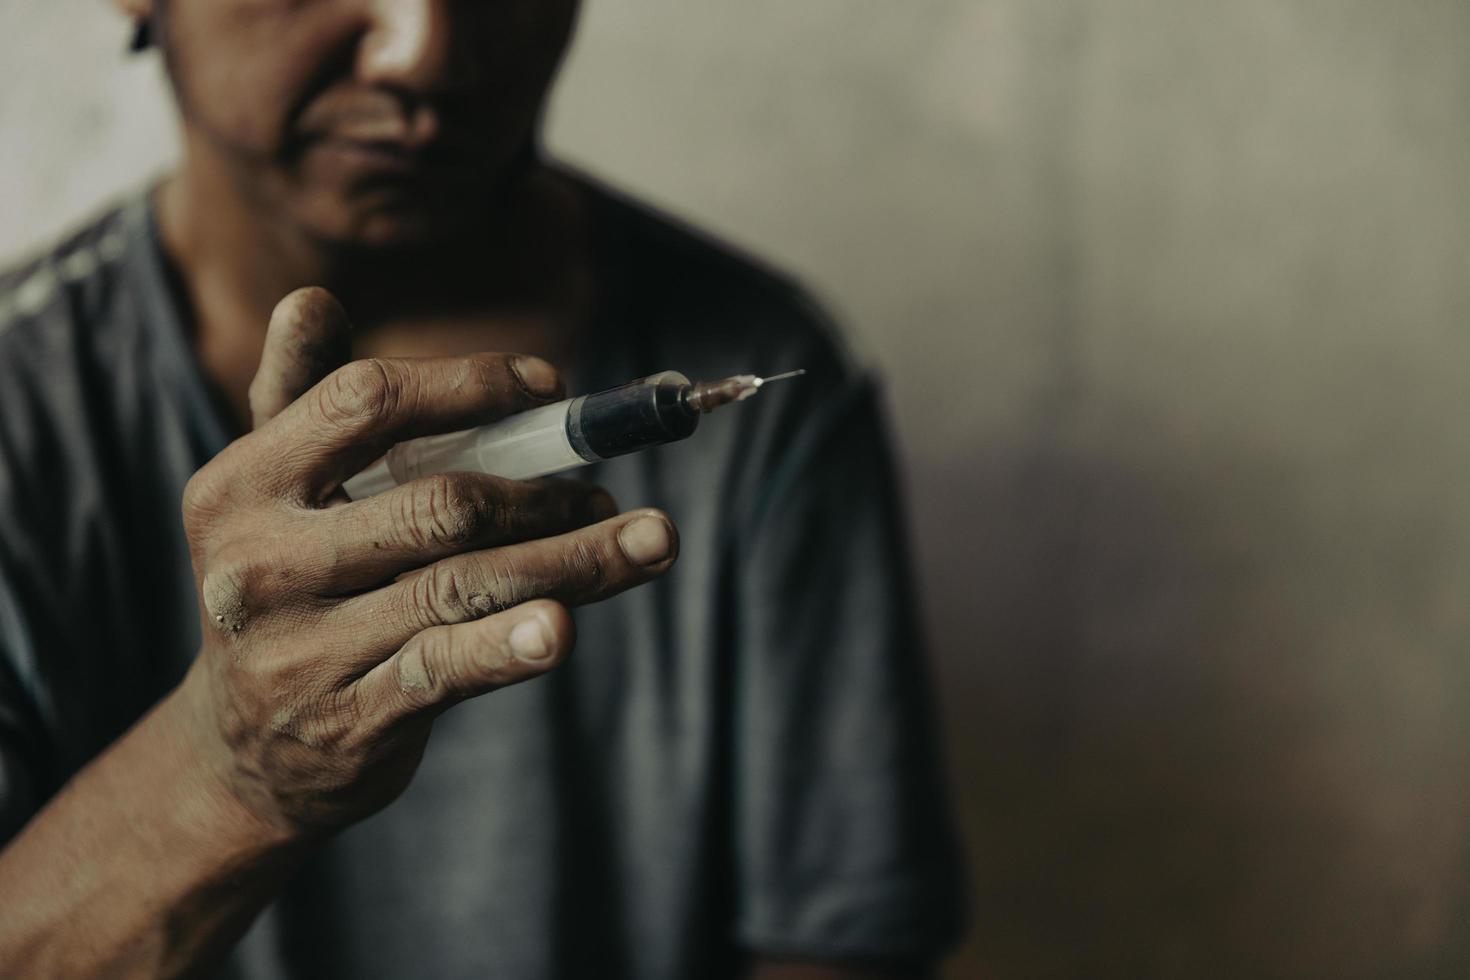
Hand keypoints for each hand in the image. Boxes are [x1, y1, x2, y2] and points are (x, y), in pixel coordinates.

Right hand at [176, 288, 678, 836]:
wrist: (247, 753)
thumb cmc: (290, 590)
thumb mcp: (274, 497)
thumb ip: (301, 400)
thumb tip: (311, 299)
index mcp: (242, 484)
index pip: (366, 404)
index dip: (471, 386)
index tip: (552, 388)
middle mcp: (259, 563)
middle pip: (438, 503)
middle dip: (544, 492)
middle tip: (607, 490)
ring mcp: (301, 648)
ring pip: (462, 587)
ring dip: (572, 560)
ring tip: (652, 541)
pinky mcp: (347, 719)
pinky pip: (446, 669)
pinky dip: (511, 647)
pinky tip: (564, 628)